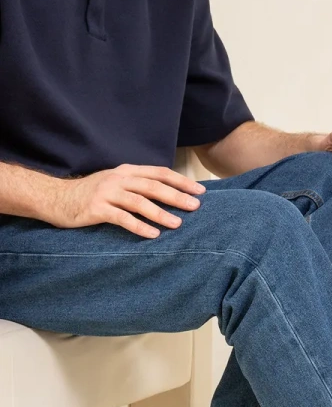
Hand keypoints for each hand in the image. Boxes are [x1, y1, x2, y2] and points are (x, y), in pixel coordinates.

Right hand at [53, 164, 206, 238]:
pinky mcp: (97, 209)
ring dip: (160, 213)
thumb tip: (168, 195)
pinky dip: (139, 226)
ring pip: (139, 202)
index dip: (180, 182)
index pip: (159, 173)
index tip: (199, 191)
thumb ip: (138, 186)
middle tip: (196, 206)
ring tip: (177, 224)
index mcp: (126, 171)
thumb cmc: (91, 194)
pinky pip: (122, 218)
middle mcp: (118, 179)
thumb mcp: (116, 184)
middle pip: (153, 186)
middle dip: (176, 196)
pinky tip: (153, 235)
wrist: (57, 198)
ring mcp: (107, 193)